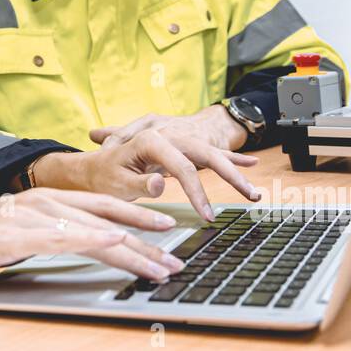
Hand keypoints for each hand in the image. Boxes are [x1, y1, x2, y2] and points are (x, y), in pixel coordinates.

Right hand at [0, 188, 184, 285]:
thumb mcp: (8, 237)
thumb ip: (37, 237)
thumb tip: (62, 248)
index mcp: (40, 199)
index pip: (98, 208)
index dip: (135, 219)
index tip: (163, 234)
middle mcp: (42, 200)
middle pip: (107, 215)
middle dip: (146, 233)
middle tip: (177, 251)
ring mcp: (32, 214)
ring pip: (96, 228)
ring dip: (134, 248)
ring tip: (162, 264)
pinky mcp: (21, 233)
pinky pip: (68, 237)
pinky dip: (99, 241)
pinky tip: (120, 248)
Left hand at [35, 112, 261, 221]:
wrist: (96, 164)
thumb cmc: (104, 174)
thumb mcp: (116, 181)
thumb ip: (138, 183)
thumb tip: (160, 184)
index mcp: (150, 139)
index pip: (181, 166)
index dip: (196, 191)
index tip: (206, 214)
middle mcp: (167, 136)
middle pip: (205, 153)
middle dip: (231, 174)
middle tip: (250, 196)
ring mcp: (176, 140)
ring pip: (212, 153)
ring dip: (236, 169)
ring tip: (254, 191)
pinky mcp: (180, 148)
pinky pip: (210, 152)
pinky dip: (230, 158)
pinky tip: (251, 163)